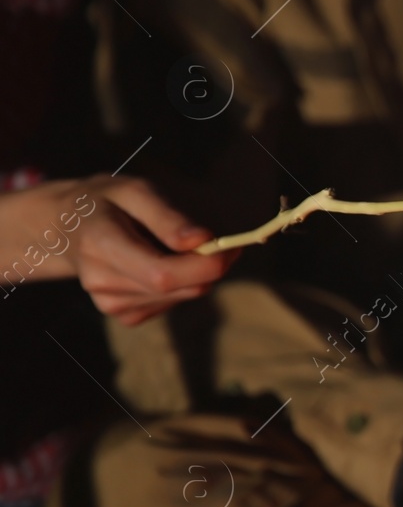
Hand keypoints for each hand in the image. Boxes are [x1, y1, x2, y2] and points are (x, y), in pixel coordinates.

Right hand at [1, 176, 233, 324]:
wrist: (66, 228)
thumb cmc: (106, 202)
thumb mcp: (135, 191)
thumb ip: (168, 217)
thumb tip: (202, 240)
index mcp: (101, 245)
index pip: (163, 274)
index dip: (206, 265)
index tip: (232, 246)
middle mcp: (102, 281)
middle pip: (180, 287)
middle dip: (210, 266)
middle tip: (220, 242)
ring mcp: (110, 303)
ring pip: (183, 296)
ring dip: (195, 273)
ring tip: (172, 246)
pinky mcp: (124, 314)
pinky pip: (173, 302)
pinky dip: (181, 284)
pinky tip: (159, 262)